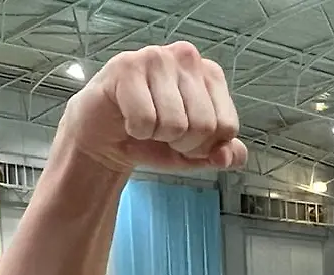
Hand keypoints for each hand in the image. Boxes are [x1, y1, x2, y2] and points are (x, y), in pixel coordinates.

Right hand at [56, 41, 247, 172]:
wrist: (106, 139)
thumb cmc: (155, 139)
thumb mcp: (197, 153)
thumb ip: (225, 155)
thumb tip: (228, 157)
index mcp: (212, 74)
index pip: (227, 126)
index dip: (205, 147)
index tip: (185, 139)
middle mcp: (188, 57)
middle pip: (204, 126)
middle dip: (182, 144)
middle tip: (162, 134)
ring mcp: (157, 57)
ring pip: (175, 124)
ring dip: (157, 136)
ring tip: (146, 124)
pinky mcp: (126, 66)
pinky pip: (145, 120)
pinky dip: (136, 130)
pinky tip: (127, 117)